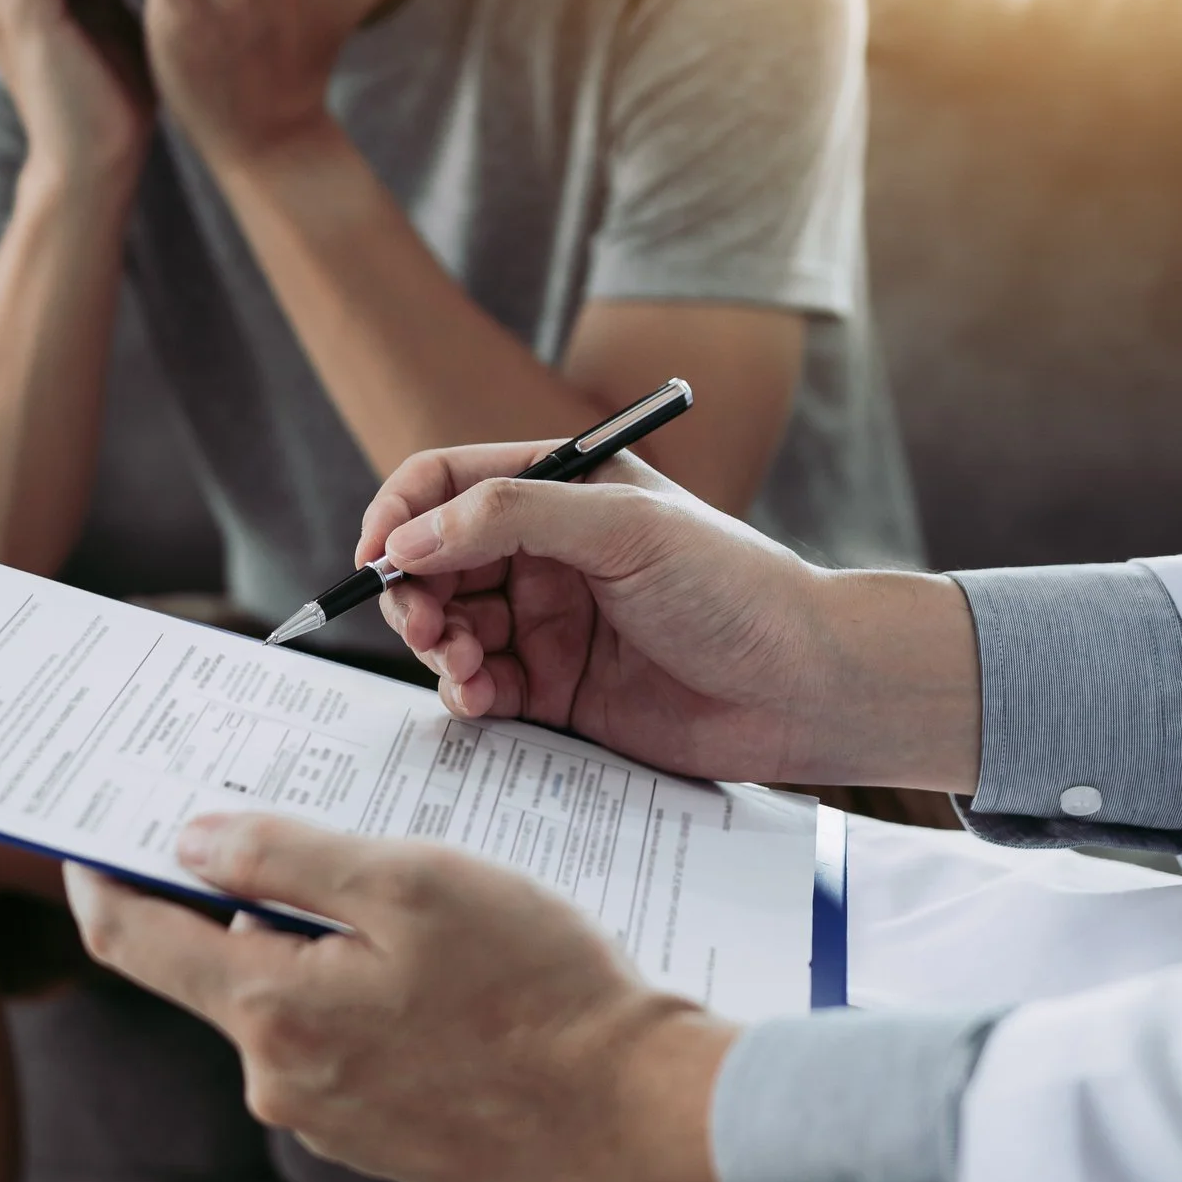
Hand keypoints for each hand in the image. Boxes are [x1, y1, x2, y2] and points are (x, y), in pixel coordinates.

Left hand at [63, 814, 733, 1181]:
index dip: (100, 876)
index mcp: (272, 1013)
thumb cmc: (539, 991)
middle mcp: (280, 1081)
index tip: (87, 831)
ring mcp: (330, 1117)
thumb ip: (288, 855)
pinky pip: (340, 1039)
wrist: (636, 1119)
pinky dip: (360, 988)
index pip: (134, 940)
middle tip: (279, 818)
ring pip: (287, 999)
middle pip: (215, 966)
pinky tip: (436, 962)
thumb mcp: (411, 882)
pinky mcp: (380, 1133)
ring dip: (314, 939)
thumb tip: (192, 838)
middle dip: (235, 893)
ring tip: (399, 888)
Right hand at [364, 444, 983, 792]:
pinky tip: (483, 700)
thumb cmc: (735, 587)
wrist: (806, 688)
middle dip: (413, 592)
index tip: (376, 555)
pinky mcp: (555, 693)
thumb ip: (510, 516)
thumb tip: (409, 535)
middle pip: (434, 561)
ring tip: (464, 666)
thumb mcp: (623, 528)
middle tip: (423, 626)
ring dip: (436, 646)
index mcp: (562, 488)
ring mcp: (547, 625)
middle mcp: (545, 553)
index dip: (400, 513)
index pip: (447, 482)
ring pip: (447, 628)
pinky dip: (463, 694)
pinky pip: (477, 690)